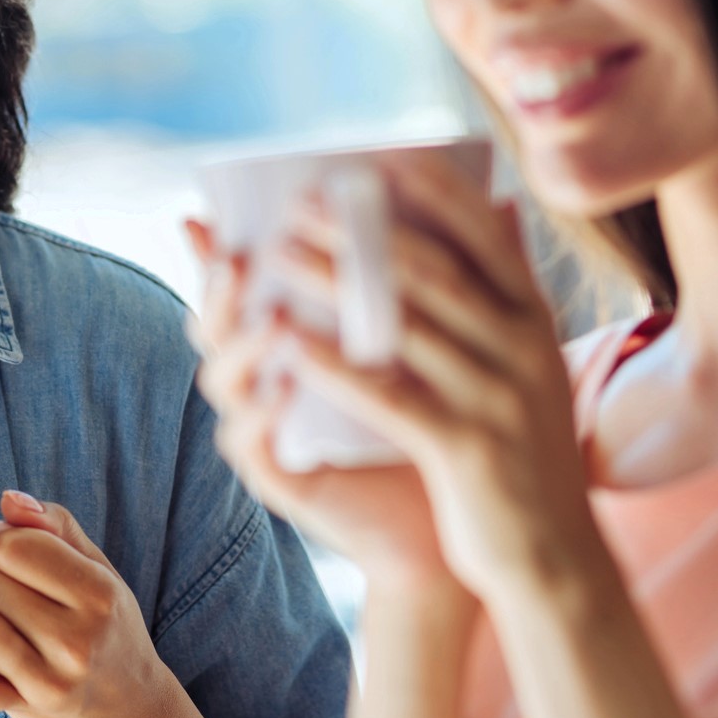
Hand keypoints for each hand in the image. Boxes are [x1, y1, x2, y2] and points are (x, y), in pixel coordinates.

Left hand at [0, 491, 180, 717]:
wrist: (130, 714)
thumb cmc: (108, 630)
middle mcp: (77, 640)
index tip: (9, 557)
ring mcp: (50, 681)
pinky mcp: (23, 710)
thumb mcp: (100, 570)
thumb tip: (9, 499)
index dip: (0, 544)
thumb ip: (56, 526)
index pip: (13, 546)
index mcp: (98, 594)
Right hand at [186, 217, 456, 598]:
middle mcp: (270, 380)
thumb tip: (500, 196)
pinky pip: (252, 446)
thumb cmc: (447, 419)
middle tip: (243, 254)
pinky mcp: (282, 482)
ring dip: (242, 346)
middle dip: (222, 288)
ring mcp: (269, 432)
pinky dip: (260, 416)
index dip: (230, 249)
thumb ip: (454, 272)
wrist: (460, 521)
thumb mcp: (445, 339)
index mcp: (295, 338)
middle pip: (218, 326)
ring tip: (272, 316)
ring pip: (225, 382)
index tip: (241, 208)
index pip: (245, 285)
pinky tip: (286, 387)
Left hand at [270, 153, 606, 601]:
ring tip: (279, 254)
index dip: (433, 190)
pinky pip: (391, 396)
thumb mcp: (530, 362)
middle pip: (435, 270)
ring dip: (337, 283)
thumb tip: (500, 200)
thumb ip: (507, 288)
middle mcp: (523, 349)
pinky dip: (336, 364)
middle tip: (303, 200)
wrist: (555, 562)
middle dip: (364, 229)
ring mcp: (498, 399)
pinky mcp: (467, 451)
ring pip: (407, 325)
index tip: (377, 156)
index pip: (486, 235)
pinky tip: (289, 342)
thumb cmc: (521, 455)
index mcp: (535, 321)